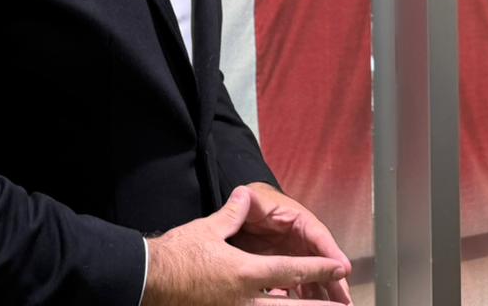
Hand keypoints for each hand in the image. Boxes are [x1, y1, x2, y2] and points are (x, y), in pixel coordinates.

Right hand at [141, 187, 348, 305]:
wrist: (149, 279)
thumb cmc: (179, 254)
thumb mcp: (207, 229)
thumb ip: (232, 214)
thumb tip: (244, 194)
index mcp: (246, 272)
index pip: (291, 270)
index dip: (319, 269)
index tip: (339, 268)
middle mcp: (246, 299)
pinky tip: (276, 305)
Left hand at [230, 183, 352, 304]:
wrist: (241, 218)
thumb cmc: (252, 206)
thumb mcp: (251, 202)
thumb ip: (248, 200)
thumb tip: (244, 194)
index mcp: (298, 221)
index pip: (318, 236)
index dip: (332, 252)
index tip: (343, 268)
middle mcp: (301, 242)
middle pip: (322, 262)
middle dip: (335, 281)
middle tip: (345, 299)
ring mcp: (293, 259)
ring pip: (311, 278)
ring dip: (321, 293)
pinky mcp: (283, 273)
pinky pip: (293, 287)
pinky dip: (297, 298)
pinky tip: (297, 305)